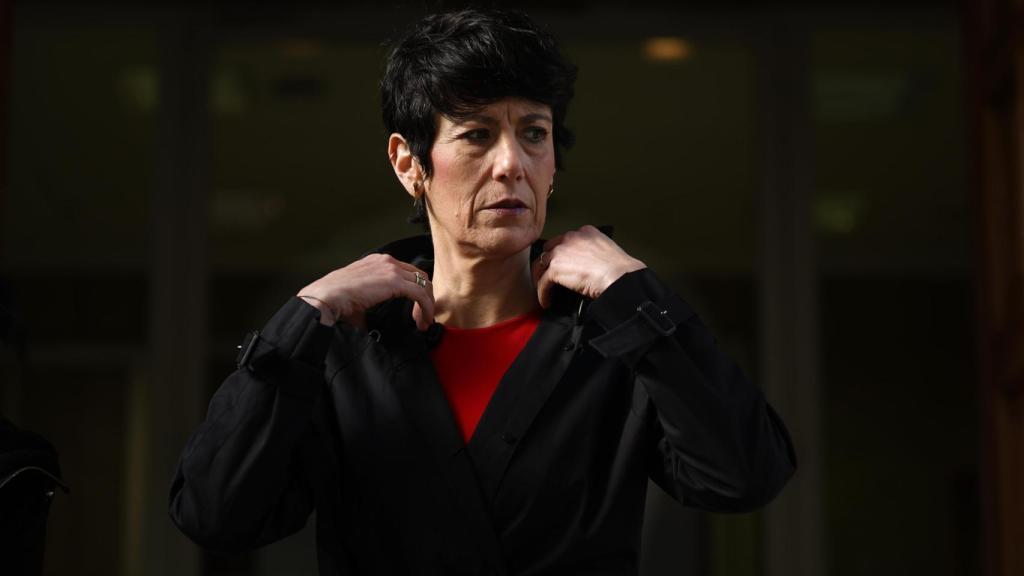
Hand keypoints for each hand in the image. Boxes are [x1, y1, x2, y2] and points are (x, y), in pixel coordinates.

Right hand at [298, 253, 434, 330]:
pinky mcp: (394, 281)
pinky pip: (420, 294)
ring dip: (428, 305)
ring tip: (424, 323)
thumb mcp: (358, 299)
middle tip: (424, 318)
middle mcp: (387, 261)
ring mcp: (391, 269)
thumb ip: (370, 307)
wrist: (326, 298)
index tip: (416, 312)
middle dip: (426, 299)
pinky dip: (426, 308)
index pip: (408, 273)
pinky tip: (423, 321)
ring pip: (423, 285)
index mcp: (378, 262)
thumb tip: (372, 327)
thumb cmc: (335, 301)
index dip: (417, 293)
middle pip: (420, 277)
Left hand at [532, 225, 645, 308]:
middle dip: (547, 265)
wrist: (619, 277)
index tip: (560, 265)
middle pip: (549, 251)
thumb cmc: (619, 269)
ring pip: (541, 265)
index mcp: (584, 232)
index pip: (564, 241)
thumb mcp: (606, 251)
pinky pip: (543, 282)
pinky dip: (543, 293)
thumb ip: (592, 252)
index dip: (560, 254)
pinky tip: (546, 302)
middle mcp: (570, 238)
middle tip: (547, 278)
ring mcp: (561, 252)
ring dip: (541, 279)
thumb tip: (585, 266)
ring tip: (545, 291)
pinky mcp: (555, 269)